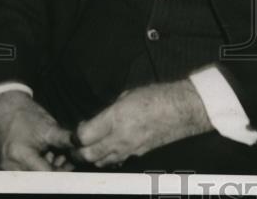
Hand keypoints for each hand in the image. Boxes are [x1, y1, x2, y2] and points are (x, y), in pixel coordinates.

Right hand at [0, 90, 74, 170]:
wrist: (4, 106)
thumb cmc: (27, 114)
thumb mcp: (49, 127)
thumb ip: (65, 141)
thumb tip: (82, 148)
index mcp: (20, 155)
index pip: (46, 174)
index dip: (62, 171)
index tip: (72, 165)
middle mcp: (10, 166)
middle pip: (39, 177)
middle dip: (55, 170)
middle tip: (66, 158)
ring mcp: (6, 167)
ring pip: (32, 175)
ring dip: (46, 168)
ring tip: (57, 154)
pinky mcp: (5, 166)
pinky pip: (25, 172)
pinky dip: (37, 166)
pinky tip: (46, 155)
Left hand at [73, 80, 212, 167]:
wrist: (182, 109)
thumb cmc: (158, 96)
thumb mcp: (128, 95)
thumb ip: (109, 110)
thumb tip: (98, 118)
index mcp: (115, 118)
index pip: (82, 136)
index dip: (74, 135)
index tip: (76, 129)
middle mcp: (120, 137)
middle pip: (87, 155)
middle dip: (77, 151)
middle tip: (75, 144)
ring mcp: (128, 149)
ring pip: (99, 162)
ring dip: (91, 157)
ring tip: (89, 148)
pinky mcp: (137, 155)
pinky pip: (115, 162)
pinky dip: (107, 159)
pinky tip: (108, 150)